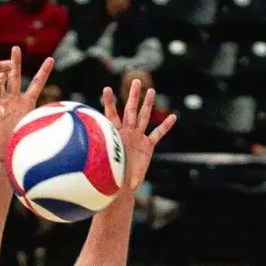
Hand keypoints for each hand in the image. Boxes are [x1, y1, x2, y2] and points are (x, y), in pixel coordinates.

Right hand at [0, 48, 52, 162]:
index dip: (43, 72)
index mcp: (27, 103)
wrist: (5, 154)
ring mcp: (2, 103)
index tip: (51, 59)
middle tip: (16, 47)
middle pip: (14, 77)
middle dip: (15, 62)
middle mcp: (14, 100)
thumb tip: (59, 113)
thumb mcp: (32, 129)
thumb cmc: (20, 144)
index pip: (37, 83)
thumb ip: (39, 118)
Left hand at [103, 77, 176, 195]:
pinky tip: (173, 116)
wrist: (121, 185)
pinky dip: (165, 126)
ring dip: (147, 105)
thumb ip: (103, 158)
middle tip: (136, 80)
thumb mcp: (106, 165)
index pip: (111, 114)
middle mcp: (127, 133)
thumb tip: (92, 160)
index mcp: (116, 135)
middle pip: (130, 110)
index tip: (107, 88)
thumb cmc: (110, 176)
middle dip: (133, 96)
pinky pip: (157, 134)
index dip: (110, 102)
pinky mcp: (147, 147)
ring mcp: (138, 138)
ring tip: (151, 91)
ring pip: (144, 117)